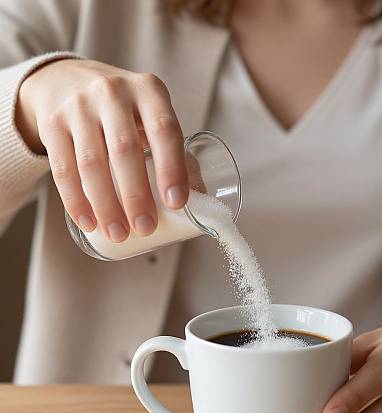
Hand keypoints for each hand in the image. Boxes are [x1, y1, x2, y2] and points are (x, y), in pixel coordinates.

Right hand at [15, 58, 188, 241]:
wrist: (66, 79)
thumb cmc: (125, 110)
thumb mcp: (151, 112)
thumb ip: (173, 147)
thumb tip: (200, 197)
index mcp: (148, 91)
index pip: (164, 130)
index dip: (172, 168)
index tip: (176, 204)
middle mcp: (112, 93)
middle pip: (125, 150)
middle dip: (136, 195)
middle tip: (146, 228)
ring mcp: (78, 107)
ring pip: (91, 163)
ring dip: (106, 205)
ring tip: (119, 233)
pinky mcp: (51, 123)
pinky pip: (62, 168)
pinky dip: (76, 201)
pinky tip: (89, 223)